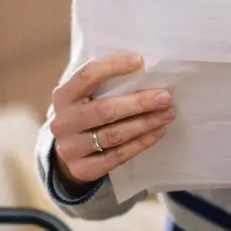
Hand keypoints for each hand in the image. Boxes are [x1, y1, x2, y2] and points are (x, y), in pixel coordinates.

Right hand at [49, 52, 174, 188]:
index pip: (87, 76)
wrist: (69, 152)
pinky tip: (158, 132)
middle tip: (166, 97)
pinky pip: (117, 156)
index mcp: (63, 96)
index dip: (113, 66)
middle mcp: (62, 122)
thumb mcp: (87, 96)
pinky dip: (141, 143)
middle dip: (139, 103)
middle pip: (105, 110)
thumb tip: (144, 66)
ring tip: (168, 115)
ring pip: (114, 135)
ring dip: (145, 124)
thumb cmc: (87, 113)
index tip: (140, 61)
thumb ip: (106, 82)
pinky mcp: (82, 169)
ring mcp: (70, 148)